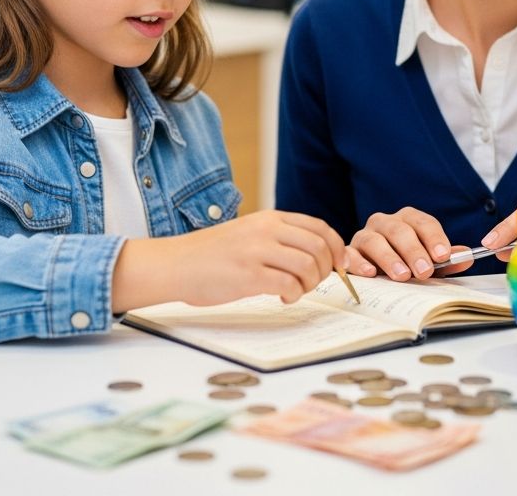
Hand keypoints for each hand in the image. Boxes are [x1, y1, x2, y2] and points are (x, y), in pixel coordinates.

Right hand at [112, 210, 346, 311]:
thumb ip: (278, 237)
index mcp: (270, 218)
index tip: (340, 265)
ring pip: (308, 266)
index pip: (319, 227)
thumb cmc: (212, 254)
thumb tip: (315, 254)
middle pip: (319, 247)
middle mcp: (267, 230)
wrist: (175, 264)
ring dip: (310, 285)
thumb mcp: (249, 232)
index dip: (337, 247)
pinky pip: (289, 285)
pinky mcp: (248, 275)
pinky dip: (294, 295)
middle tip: (314, 283)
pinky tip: (282, 298)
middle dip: (327, 269)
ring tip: (295, 291)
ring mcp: (258, 251)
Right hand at [345, 207, 473, 280]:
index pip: (422, 222)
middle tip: (425, 271)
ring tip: (402, 275)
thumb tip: (467, 257)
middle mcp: (384, 223)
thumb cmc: (405, 264)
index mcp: (407, 220)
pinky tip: (371, 273)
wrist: (374, 272)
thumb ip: (446, 260)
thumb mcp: (428, 263)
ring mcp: (364, 235)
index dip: (434, 237)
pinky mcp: (348, 251)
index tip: (443, 255)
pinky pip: (350, 253)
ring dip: (389, 257)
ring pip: (374, 239)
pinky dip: (360, 262)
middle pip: (399, 230)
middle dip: (414, 250)